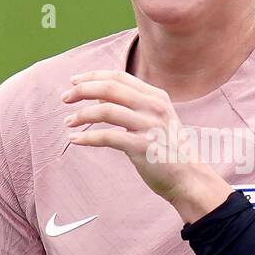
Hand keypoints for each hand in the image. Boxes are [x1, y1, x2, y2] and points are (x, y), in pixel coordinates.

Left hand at [62, 70, 231, 222]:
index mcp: (156, 96)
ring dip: (81, 115)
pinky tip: (75, 139)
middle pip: (110, 88)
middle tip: (65, 98)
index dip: (93, 76)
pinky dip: (86, 137)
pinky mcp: (141, 147)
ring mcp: (148, 126)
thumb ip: (132, 106)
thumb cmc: (168, 150)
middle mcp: (153, 107)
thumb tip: (98, 97)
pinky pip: (107, 137)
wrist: (189, 178)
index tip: (74, 81)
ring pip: (105, 110)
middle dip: (82, 90)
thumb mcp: (156, 119)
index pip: (118, 77)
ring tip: (67, 122)